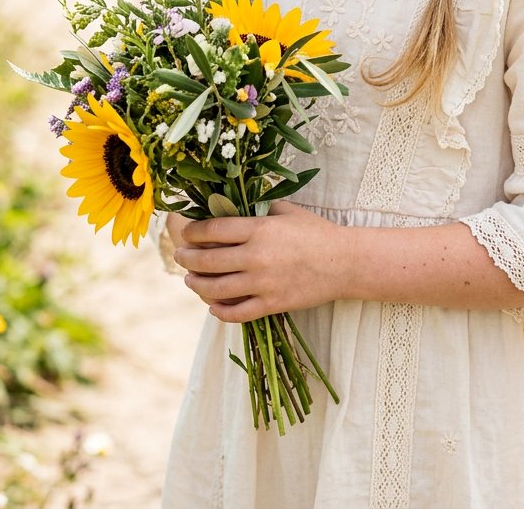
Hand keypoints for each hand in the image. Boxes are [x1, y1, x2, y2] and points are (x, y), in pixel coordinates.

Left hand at [173, 202, 344, 322]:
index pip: (213, 230)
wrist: (344, 262)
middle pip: (207, 260)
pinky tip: (213, 306)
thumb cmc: (316, 232)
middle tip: (180, 257)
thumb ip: (259, 211)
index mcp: (259, 229)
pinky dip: (219, 311)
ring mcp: (263, 283)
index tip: (186, 233)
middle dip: (187, 259)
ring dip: (196, 285)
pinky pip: (236, 313)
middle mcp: (256, 256)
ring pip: (216, 289)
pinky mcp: (271, 305)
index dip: (193, 232)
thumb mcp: (286, 211)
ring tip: (190, 281)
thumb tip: (234, 209)